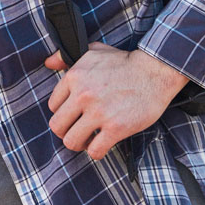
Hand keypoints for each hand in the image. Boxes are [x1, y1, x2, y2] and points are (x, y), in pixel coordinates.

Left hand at [45, 43, 187, 159]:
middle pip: (57, 126)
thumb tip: (48, 62)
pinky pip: (95, 150)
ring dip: (78, 144)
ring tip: (88, 140)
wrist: (155, 71)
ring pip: (71, 141)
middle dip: (65, 132)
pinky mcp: (116, 127)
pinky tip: (102, 146)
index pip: (53, 106)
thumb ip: (66, 58)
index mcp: (74, 77)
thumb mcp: (92, 51)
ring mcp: (99, 112)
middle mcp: (82, 95)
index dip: (63, 113)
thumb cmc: (124, 62)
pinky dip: (96, 152)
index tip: (73, 116)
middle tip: (77, 131)